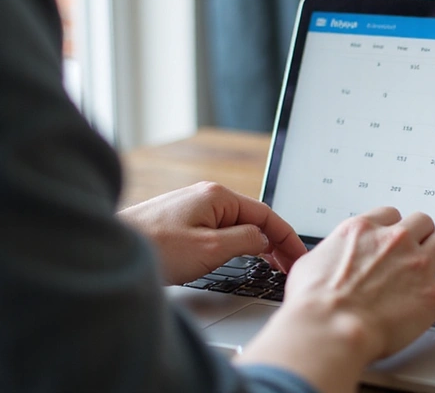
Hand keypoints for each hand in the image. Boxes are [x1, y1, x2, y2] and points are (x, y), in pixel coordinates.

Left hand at [118, 182, 305, 284]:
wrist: (107, 251)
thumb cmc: (152, 248)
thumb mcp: (210, 248)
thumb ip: (245, 241)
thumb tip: (263, 239)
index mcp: (218, 197)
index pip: (266, 215)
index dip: (287, 237)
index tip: (299, 256)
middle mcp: (206, 196)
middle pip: (253, 218)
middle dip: (275, 241)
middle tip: (288, 266)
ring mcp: (192, 207)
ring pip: (236, 225)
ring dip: (256, 243)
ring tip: (270, 264)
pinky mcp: (180, 221)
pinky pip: (219, 229)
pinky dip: (236, 243)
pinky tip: (239, 256)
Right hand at [236, 207, 434, 392]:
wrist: (328, 327)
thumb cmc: (313, 303)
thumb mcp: (310, 264)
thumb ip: (328, 255)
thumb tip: (325, 261)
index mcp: (363, 230)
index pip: (392, 215)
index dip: (397, 229)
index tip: (399, 242)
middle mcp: (394, 240)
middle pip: (426, 221)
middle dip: (428, 236)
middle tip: (428, 253)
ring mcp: (418, 264)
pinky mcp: (434, 295)